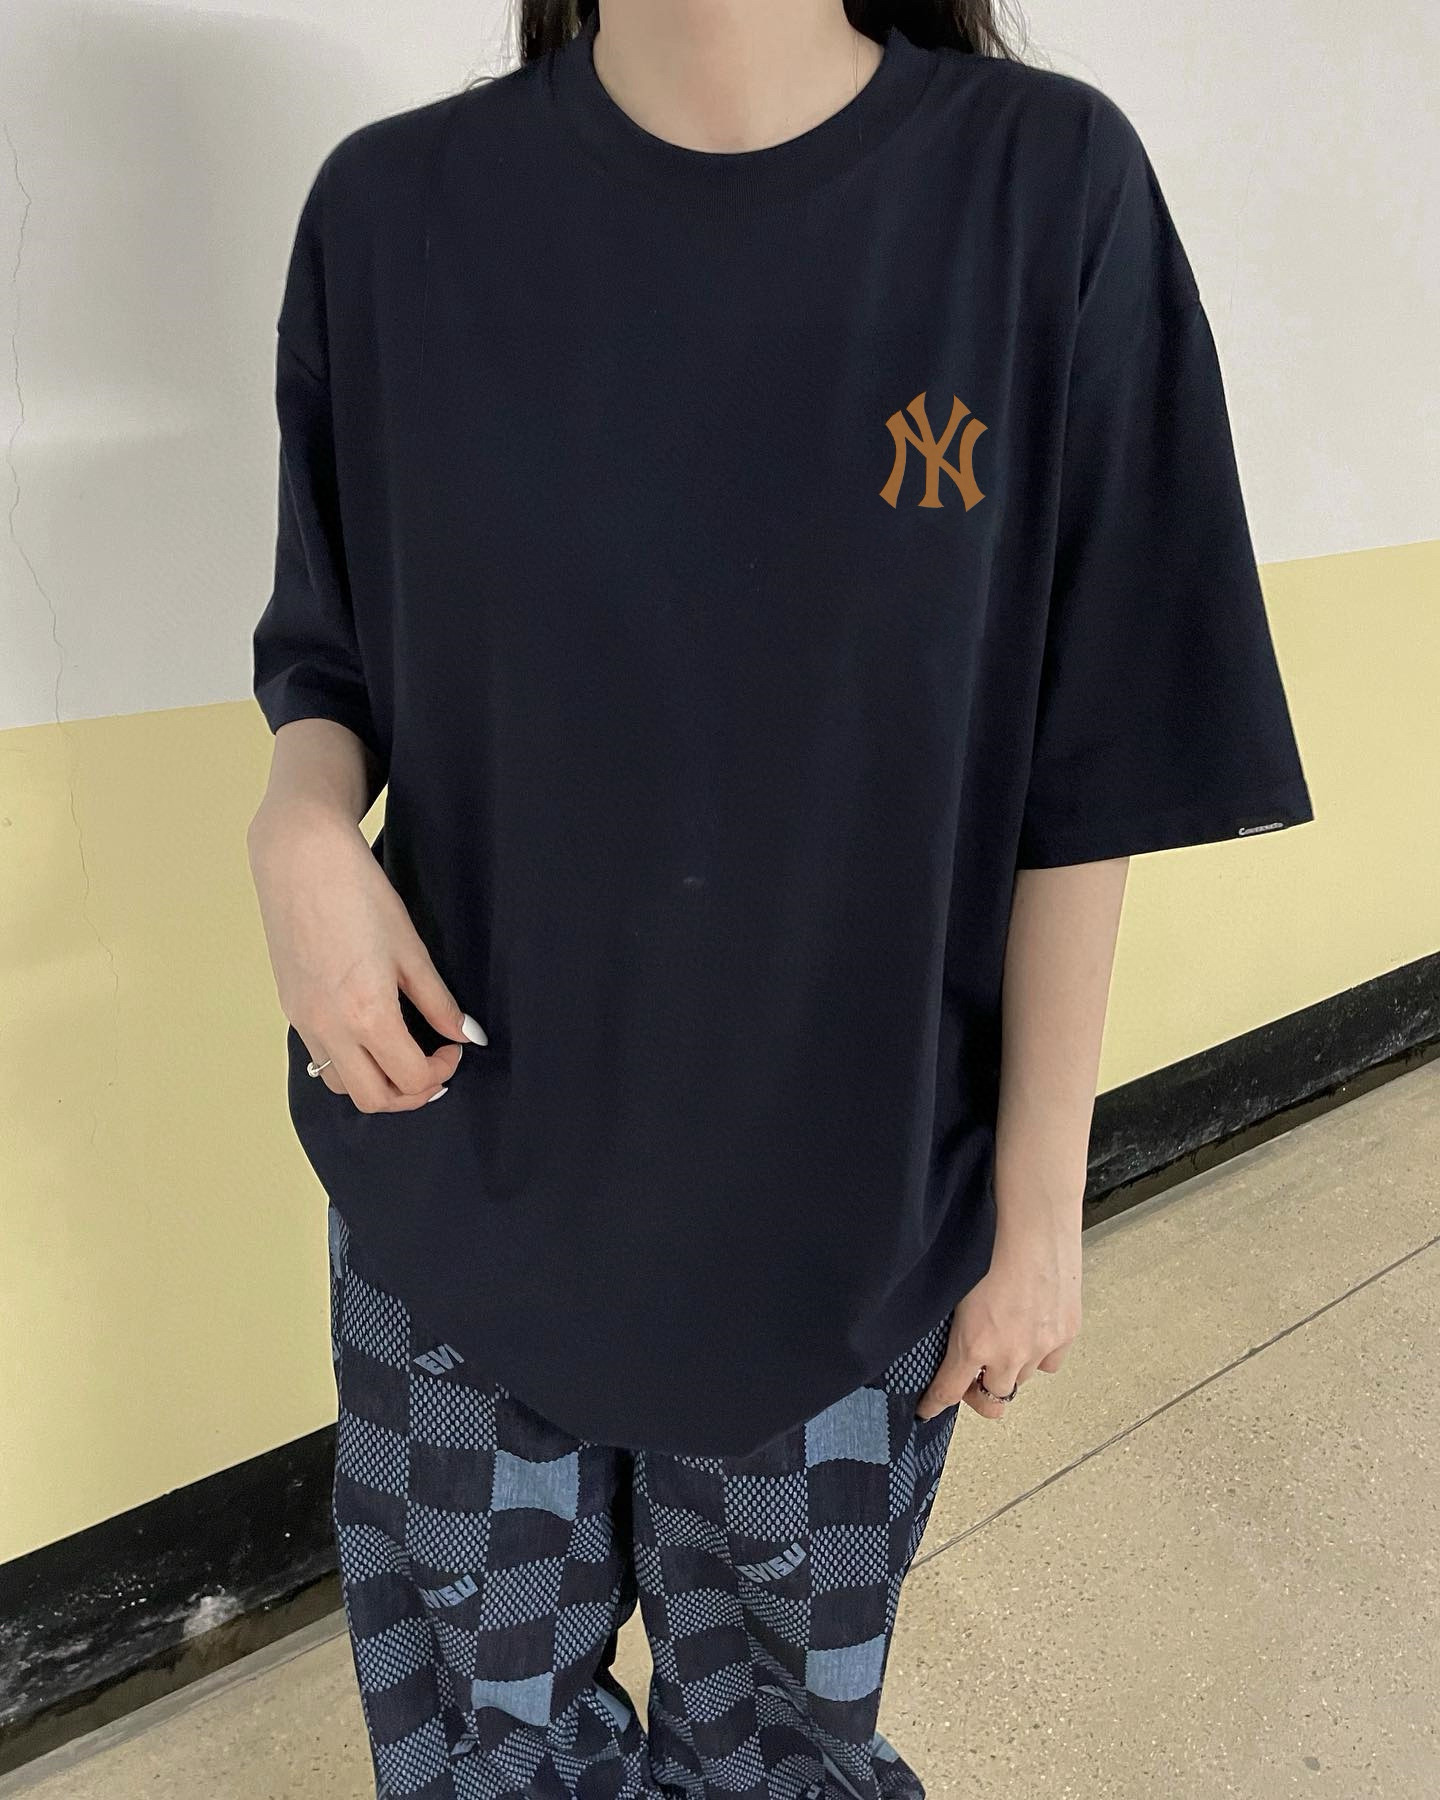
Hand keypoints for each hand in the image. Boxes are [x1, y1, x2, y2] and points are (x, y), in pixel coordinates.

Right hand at [248, 799, 484, 1112]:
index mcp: (366, 1015)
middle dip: (410, 1093)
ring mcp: (304, 1020)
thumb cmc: (360, 893)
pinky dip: (350, 1062)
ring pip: (342, 1085)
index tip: (453, 1048)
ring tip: (402, 1054)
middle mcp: (329, 1027)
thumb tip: (466, 1036)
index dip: (442, 1072)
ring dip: (377, 1082)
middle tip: (433, 1067)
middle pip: (374, 1099)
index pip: (411, 1079)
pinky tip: (370, 1033)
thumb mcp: (411, 949)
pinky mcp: (290, 1008)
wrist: (300, 857)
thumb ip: (439, 1001)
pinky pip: (320, 1057)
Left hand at [915, 1222, 1081, 1421]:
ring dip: (1011, 1368)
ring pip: (1023, 1378)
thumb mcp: (956, 1292)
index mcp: (973, 1344)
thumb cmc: (988, 1248)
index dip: (935, 1403)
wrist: (1035, 1228)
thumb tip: (951, 1343)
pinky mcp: (1066, 1334)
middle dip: (981, 1389)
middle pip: (994, 1396)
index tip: (927, 1409)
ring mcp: (1041, 1347)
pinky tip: (1034, 1332)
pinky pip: (1050, 1362)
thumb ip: (956, 1327)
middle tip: (976, 1374)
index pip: (949, 1390)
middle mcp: (1008, 1354)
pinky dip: (1040, 1354)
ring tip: (1007, 1340)